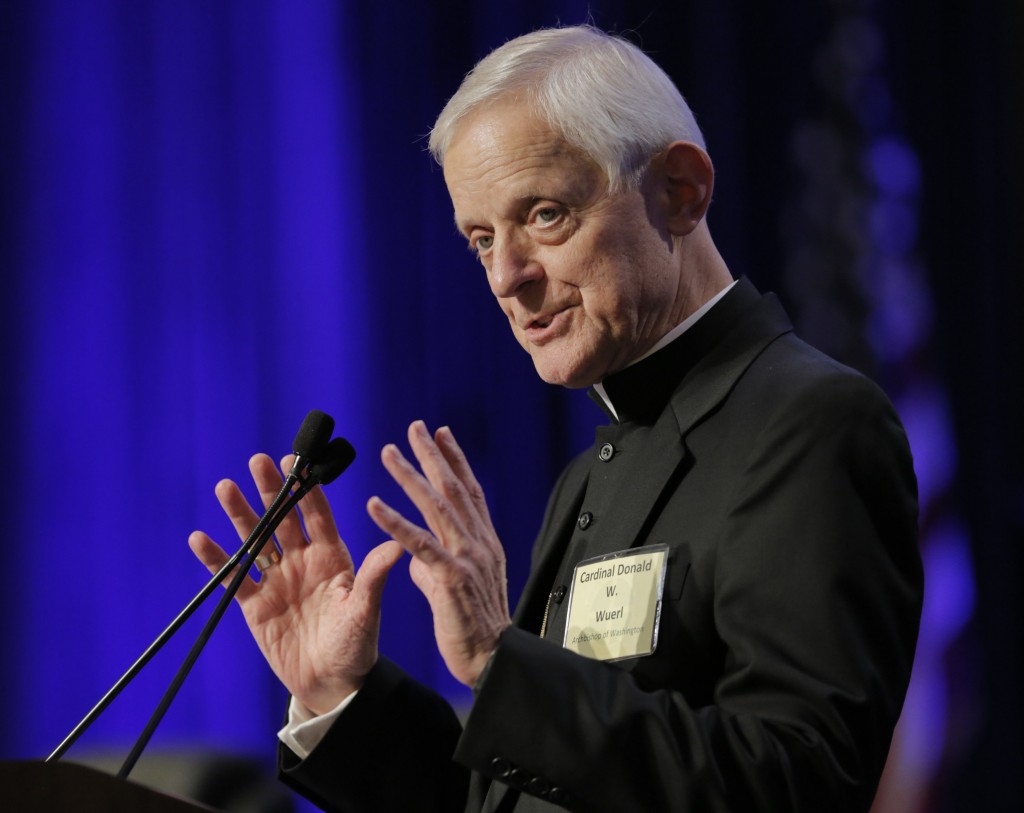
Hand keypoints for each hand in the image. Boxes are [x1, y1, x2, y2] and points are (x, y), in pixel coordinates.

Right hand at [189, 453, 402, 714]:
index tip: (297, 462)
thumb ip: (373, 578)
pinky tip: (199, 539)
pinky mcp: (254, 605)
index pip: (318, 516)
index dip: (307, 490)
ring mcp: (276, 580)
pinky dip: (216, 559)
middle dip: (272, 490)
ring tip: (226, 486)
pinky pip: (233, 577)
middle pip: (284, 519)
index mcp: (332, 557)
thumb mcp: (366, 612)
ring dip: (241, 515)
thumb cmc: (356, 645)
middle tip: (258, 460)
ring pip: (256, 540)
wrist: (331, 683)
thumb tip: (396, 546)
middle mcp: (302, 561)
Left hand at [367, 421, 510, 686]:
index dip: (455, 461)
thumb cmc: (474, 628)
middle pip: (454, 489)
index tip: (440, 434)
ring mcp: (466, 558)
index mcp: (484, 543)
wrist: (492, 659)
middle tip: (414, 426)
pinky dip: (395, 522)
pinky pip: (419, 544)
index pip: (470, 492)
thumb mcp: (457, 588)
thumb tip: (415, 560)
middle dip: (432, 455)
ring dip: (410, 477)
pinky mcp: (450, 578)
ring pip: (436, 507)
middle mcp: (479, 543)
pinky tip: (374, 505)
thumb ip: (435, 568)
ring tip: (388, 452)